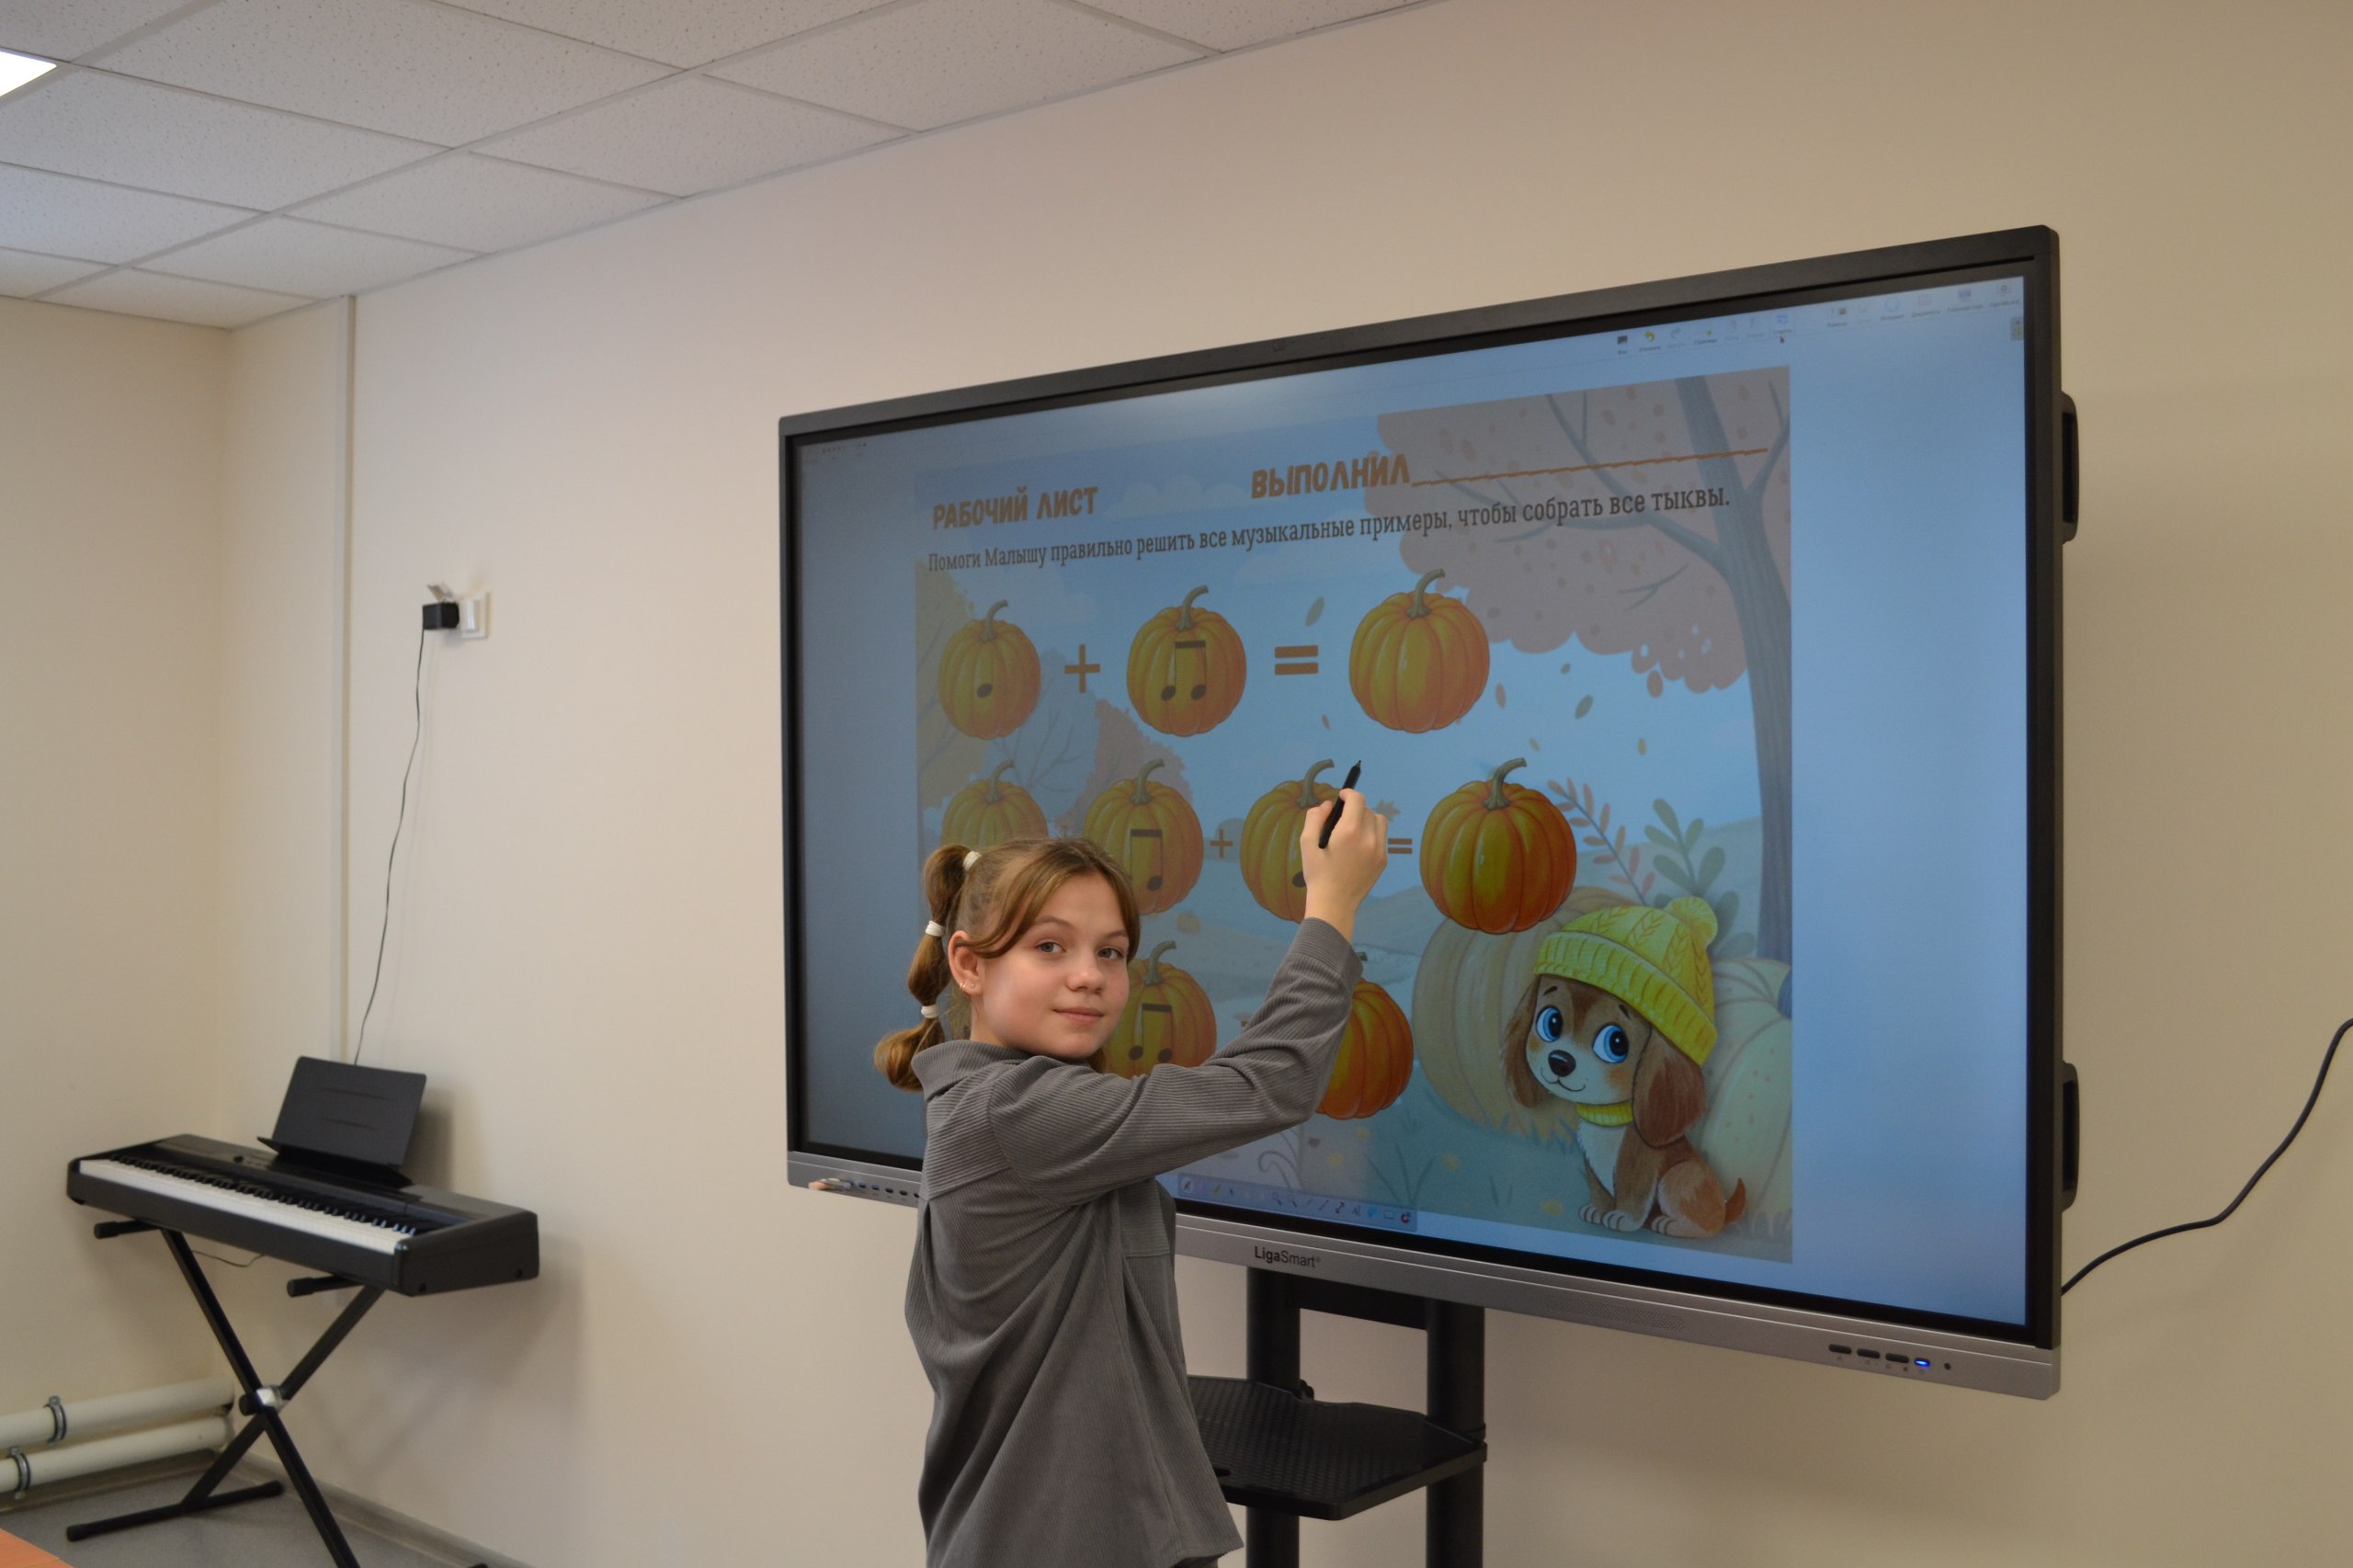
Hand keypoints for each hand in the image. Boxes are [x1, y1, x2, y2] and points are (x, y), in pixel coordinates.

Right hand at [1299, 790, 1386, 940]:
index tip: (1341, 796)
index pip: (1357, 799)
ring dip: (1367, 819)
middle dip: (1355, 808)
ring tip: (1353, 829)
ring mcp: (1379, 850)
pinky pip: (1382, 837)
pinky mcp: (1383, 861)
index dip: (1349, 793)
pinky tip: (1358, 845)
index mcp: (1349, 832)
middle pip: (1367, 809)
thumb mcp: (1307, 844)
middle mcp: (1369, 838)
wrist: (1334, 904)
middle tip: (1341, 818)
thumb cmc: (1317, 875)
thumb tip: (1328, 805)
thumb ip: (1314, 818)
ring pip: (1379, 821)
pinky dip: (1372, 834)